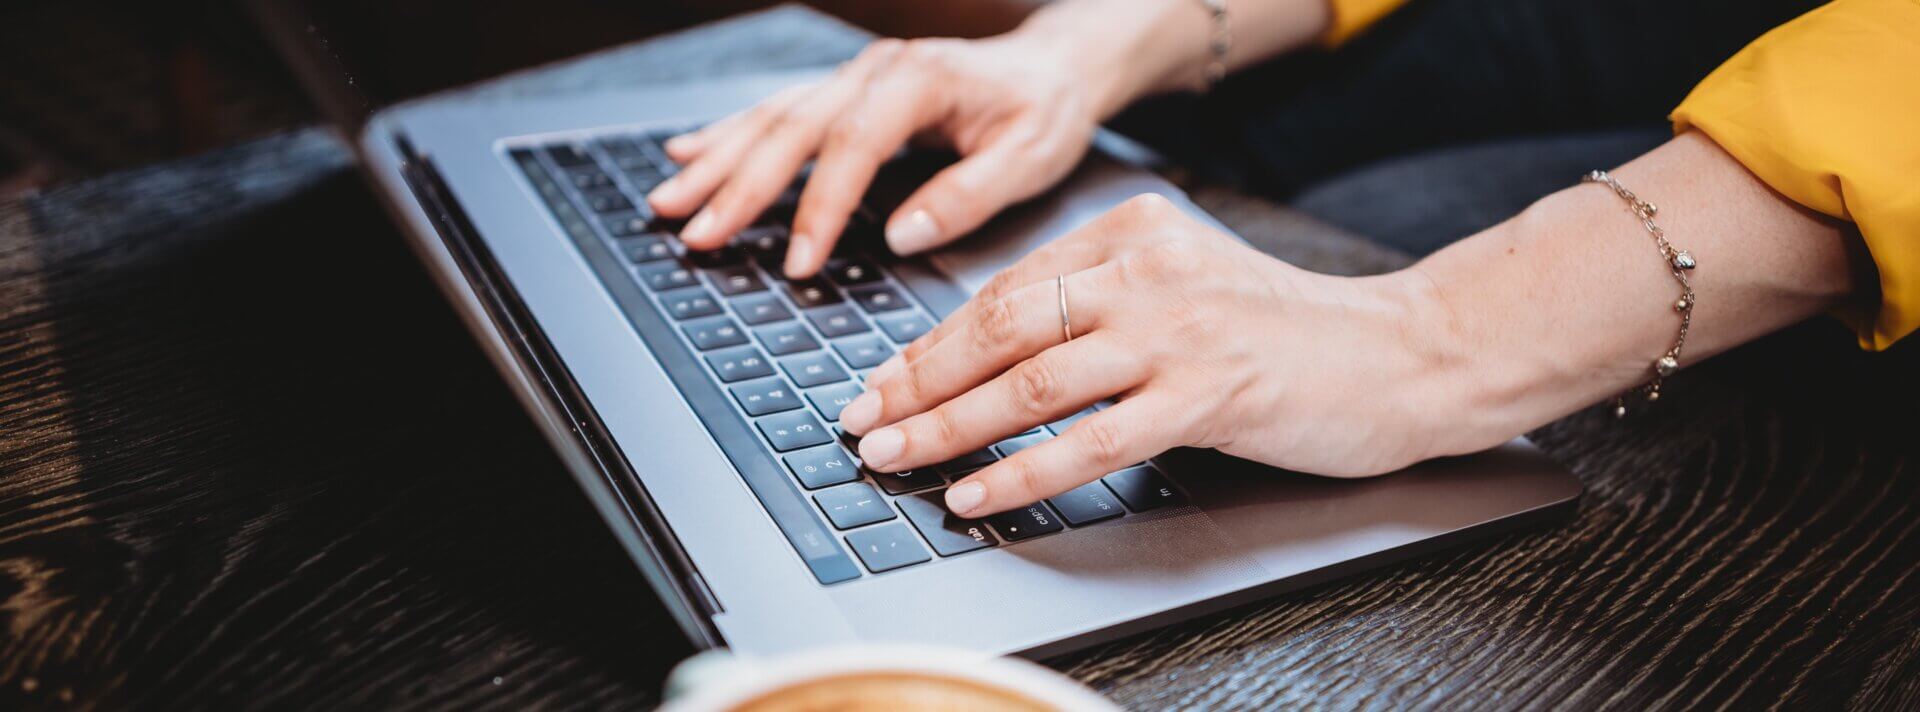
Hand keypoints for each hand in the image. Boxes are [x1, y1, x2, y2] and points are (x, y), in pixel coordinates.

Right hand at [646, 35, 1105, 278]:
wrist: (1054, 67)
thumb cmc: (1046, 112)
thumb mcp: (1030, 157)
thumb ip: (968, 196)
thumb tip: (903, 235)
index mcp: (920, 81)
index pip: (854, 147)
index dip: (820, 208)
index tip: (797, 264)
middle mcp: (877, 70)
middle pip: (792, 128)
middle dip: (737, 185)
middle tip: (695, 233)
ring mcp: (856, 76)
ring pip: (773, 116)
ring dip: (718, 159)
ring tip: (669, 199)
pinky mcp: (849, 90)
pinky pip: (779, 109)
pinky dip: (731, 133)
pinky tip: (689, 151)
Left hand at [836, 195, 1505, 517]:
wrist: (1402, 356)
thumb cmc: (1288, 334)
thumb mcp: (1184, 287)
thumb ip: (1100, 304)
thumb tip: (990, 355)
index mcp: (1133, 232)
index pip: (1006, 286)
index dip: (933, 340)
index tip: (886, 379)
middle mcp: (1147, 268)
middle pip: (1001, 326)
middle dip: (917, 380)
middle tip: (864, 419)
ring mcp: (1177, 328)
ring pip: (1031, 381)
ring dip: (950, 425)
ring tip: (895, 455)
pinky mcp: (1207, 392)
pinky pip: (1090, 439)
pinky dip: (1022, 472)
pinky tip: (976, 492)